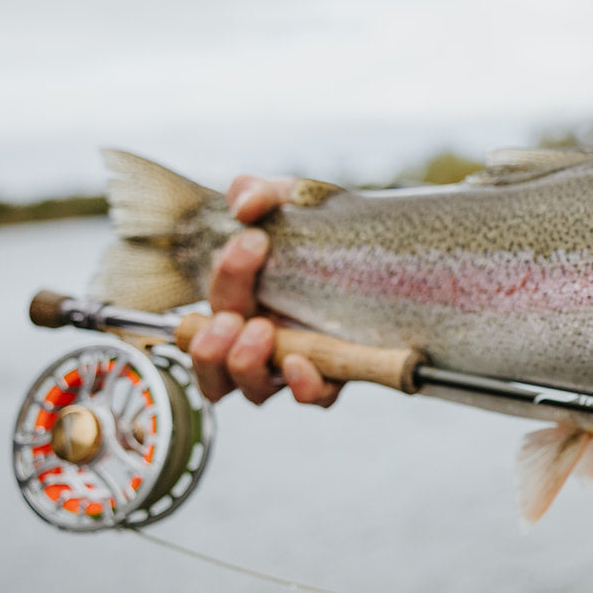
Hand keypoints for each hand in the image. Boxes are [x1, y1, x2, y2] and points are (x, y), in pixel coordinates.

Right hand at [186, 175, 340, 407]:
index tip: (253, 241)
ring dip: (245, 366)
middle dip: (213, 342)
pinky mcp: (333, 376)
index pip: (210, 306)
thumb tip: (245, 203)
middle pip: (215, 363)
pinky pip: (314, 398)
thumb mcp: (291, 202)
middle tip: (236, 315)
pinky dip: (303, 387)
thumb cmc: (321, 232)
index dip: (224, 278)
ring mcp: (292, 363)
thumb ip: (260, 194)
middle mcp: (257, 342)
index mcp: (239, 304)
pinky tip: (301, 364)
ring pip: (251, 391)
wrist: (382, 251)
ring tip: (261, 332)